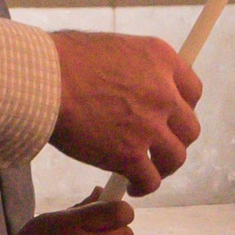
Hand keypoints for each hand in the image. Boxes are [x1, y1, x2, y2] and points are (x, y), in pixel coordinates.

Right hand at [50, 32, 201, 191]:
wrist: (42, 80)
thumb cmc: (62, 60)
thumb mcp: (112, 47)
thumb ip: (133, 68)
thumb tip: (132, 83)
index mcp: (160, 59)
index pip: (192, 91)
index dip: (183, 109)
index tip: (171, 119)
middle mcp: (163, 91)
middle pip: (188, 127)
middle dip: (174, 140)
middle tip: (158, 147)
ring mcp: (149, 125)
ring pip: (175, 157)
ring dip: (163, 167)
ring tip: (148, 172)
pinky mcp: (130, 155)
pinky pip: (150, 180)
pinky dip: (143, 187)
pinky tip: (131, 187)